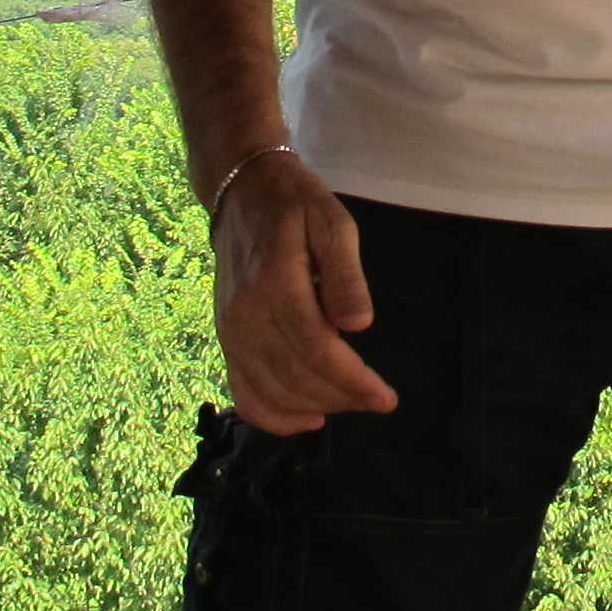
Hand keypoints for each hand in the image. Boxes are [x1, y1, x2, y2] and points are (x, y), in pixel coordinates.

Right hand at [208, 157, 397, 432]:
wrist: (241, 193)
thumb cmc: (296, 205)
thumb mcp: (332, 222)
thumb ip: (346, 275)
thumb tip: (358, 326)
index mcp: (275, 282)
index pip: (317, 350)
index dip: (353, 382)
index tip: (386, 398)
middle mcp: (245, 315)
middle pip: (296, 378)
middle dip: (342, 398)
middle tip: (377, 399)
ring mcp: (229, 331)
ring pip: (272, 392)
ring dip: (316, 407)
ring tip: (351, 401)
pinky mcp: (225, 340)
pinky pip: (244, 392)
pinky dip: (274, 416)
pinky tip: (308, 417)